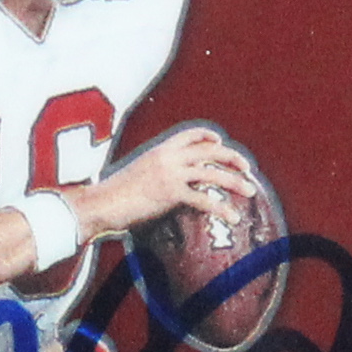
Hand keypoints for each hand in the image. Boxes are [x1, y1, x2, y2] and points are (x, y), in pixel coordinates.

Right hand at [68, 126, 259, 239]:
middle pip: (210, 151)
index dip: (209, 137)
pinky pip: (204, 199)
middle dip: (233, 158)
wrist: (100, 204)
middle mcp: (168, 157)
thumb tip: (162, 185)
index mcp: (159, 150)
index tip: (221, 143)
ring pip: (213, 173)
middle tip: (248, 169)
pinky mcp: (171, 193)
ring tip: (251, 192)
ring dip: (236, 182)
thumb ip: (153, 174)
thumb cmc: (112, 195)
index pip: (190, 134)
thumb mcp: (136, 175)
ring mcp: (171, 174)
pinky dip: (222, 209)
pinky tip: (234, 217)